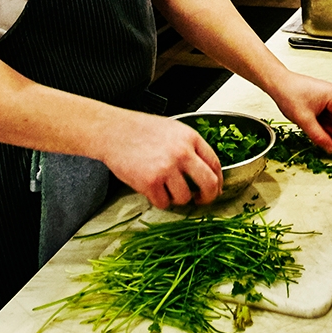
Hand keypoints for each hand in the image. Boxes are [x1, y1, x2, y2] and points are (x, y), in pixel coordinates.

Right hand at [102, 112, 223, 209]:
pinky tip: (152, 189)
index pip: (215, 164)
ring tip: (166, 189)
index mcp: (190, 138)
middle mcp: (182, 153)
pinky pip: (163, 203)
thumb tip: (205, 170)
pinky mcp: (150, 182)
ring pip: (184, 198)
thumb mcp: (173, 130)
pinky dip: (159, 200)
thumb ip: (190, 147)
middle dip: (208, 197)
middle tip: (201, 200)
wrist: (113, 131)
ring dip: (177, 199)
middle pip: (209, 184)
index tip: (215, 188)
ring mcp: (166, 168)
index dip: (218, 180)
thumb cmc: (140, 129)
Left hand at [270, 70, 331, 152]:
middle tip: (327, 146)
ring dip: (329, 129)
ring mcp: (330, 96)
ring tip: (316, 135)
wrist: (278, 83)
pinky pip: (330, 115)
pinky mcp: (324, 99)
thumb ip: (319, 136)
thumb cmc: (289, 94)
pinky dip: (324, 124)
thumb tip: (330, 148)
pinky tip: (314, 128)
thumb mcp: (304, 120)